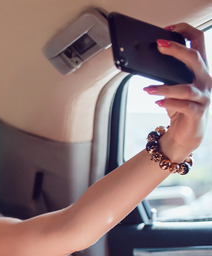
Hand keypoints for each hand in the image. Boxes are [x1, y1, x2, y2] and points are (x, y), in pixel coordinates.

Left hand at [145, 23, 209, 159]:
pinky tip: (157, 102)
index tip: (168, 29)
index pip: (199, 41)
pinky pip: (184, 106)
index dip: (186, 31)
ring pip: (186, 88)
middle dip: (177, 50)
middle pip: (195, 58)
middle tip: (159, 47)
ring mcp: (204, 96)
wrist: (185, 133)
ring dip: (164, 88)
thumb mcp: (171, 86)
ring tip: (147, 89)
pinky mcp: (198, 112)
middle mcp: (205, 80)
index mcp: (200, 69)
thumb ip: (165, 74)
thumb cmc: (178, 106)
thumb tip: (144, 59)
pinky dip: (169, 103)